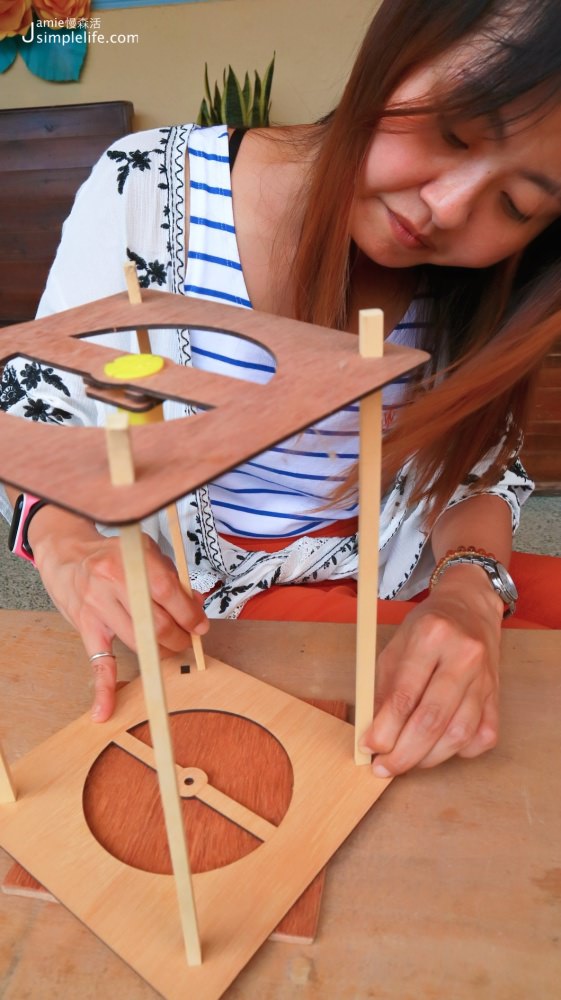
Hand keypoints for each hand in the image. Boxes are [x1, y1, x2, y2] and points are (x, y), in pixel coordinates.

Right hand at [30, 510, 207, 722]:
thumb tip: (195, 606)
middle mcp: (112, 582)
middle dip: (178, 637)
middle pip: (154, 623)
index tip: (199, 626)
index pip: (167, 593)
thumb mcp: (147, 552)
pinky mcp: (85, 628)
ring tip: (169, 648)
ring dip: (160, 652)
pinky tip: (104, 711)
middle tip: (187, 639)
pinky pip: (97, 662)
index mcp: (131, 560)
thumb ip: (173, 578)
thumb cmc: (113, 554)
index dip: (189, 614)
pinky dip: (103, 689)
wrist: (67, 555)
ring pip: (137, 643)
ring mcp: (97, 607)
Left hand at [361, 565, 503, 773]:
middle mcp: (463, 657)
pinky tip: (439, 746)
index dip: (384, 729)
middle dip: (404, 753)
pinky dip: (458, 751)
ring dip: (428, 758)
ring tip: (407, 761)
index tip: (369, 748)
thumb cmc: (427, 628)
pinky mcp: (497, 696)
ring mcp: (485, 679)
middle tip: (384, 768)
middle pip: (432, 720)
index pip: (405, 695)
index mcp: (432, 636)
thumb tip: (373, 736)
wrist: (470, 608)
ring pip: (458, 735)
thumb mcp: (396, 647)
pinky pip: (481, 738)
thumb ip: (383, 690)